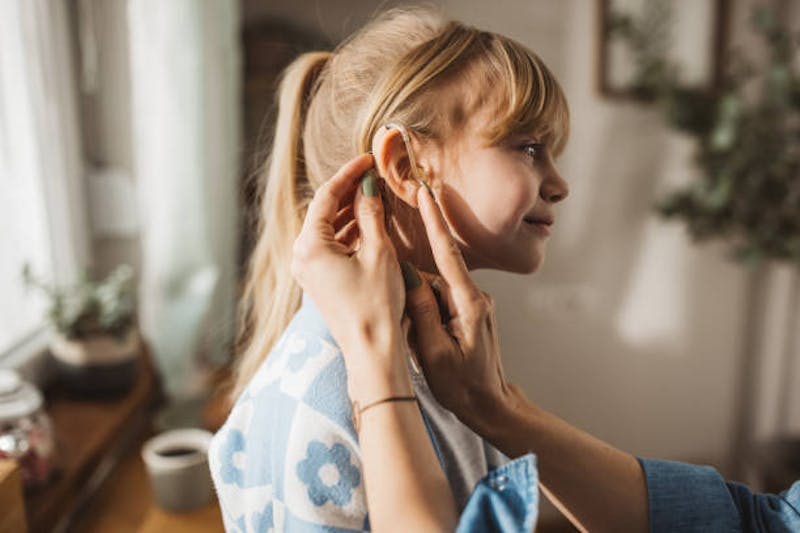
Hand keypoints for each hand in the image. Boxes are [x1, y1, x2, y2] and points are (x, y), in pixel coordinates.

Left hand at [291, 153, 411, 402]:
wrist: (372, 350)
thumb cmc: (377, 304)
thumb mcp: (379, 251)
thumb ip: (371, 213)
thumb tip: (368, 184)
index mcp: (309, 246)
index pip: (326, 196)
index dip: (349, 174)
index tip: (368, 159)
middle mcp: (301, 256)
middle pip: (324, 211)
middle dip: (349, 192)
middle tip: (374, 176)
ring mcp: (308, 270)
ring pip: (328, 229)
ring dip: (351, 212)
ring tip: (376, 197)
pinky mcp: (318, 281)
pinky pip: (331, 246)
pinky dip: (349, 233)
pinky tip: (370, 225)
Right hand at [405, 187, 523, 432]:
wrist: (491, 406)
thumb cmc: (462, 385)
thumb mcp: (434, 353)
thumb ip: (420, 310)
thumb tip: (407, 274)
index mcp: (468, 303)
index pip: (447, 253)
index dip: (435, 220)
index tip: (426, 192)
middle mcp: (474, 297)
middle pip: (433, 277)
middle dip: (413, 292)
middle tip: (412, 332)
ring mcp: (473, 304)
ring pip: (434, 292)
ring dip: (419, 312)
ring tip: (424, 350)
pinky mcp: (469, 312)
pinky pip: (440, 303)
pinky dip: (427, 317)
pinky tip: (427, 344)